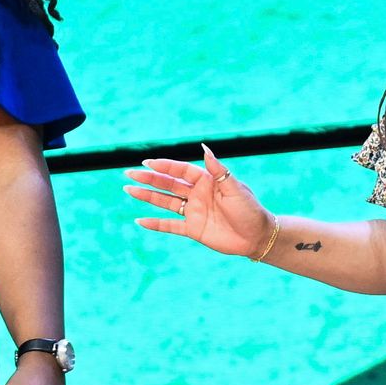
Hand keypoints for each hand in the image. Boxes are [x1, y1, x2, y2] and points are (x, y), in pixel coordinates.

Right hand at [124, 148, 273, 257]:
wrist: (256, 236)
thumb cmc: (250, 209)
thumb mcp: (235, 188)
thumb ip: (217, 170)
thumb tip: (204, 147)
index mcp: (207, 181)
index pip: (181, 171)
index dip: (164, 166)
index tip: (147, 162)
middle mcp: (197, 194)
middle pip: (168, 184)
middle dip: (149, 179)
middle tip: (129, 174)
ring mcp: (193, 212)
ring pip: (165, 202)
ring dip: (147, 197)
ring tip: (129, 190)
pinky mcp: (193, 229)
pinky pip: (170, 225)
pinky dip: (155, 224)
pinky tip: (139, 220)